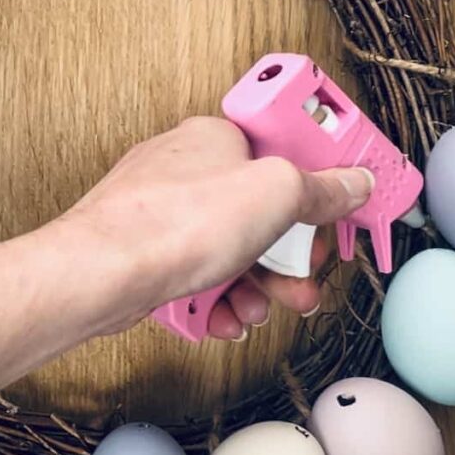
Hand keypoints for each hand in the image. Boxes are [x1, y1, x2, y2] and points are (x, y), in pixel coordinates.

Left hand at [59, 116, 373, 339]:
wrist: (101, 273)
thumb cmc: (173, 223)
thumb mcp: (276, 194)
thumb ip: (322, 189)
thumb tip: (353, 183)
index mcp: (216, 137)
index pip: (283, 151)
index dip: (315, 187)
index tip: (336, 216)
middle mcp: (188, 168)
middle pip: (261, 211)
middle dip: (289, 255)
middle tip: (305, 280)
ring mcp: (164, 210)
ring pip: (230, 249)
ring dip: (257, 285)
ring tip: (263, 309)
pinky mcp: (147, 249)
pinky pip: (198, 272)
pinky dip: (218, 297)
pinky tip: (225, 317)